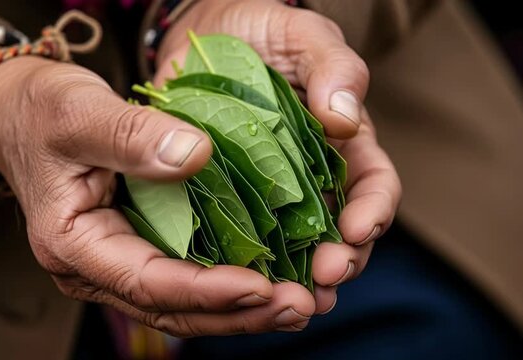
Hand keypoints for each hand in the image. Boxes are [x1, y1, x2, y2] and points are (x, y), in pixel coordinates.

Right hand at [0, 49, 315, 335]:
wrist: (22, 113)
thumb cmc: (42, 110)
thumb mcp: (80, 113)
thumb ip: (132, 136)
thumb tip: (196, 155)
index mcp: (73, 244)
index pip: (146, 282)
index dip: (206, 289)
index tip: (261, 283)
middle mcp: (93, 266)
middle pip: (171, 307)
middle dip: (236, 312)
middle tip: (298, 307)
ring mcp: (115, 261)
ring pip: (181, 302)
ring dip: (238, 308)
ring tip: (296, 304)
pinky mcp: (135, 246)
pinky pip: (183, 277)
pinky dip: (225, 283)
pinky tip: (268, 278)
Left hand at [155, 0, 400, 312]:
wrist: (208, 36)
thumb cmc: (265, 33)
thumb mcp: (303, 35)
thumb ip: (333, 67)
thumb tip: (343, 118)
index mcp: (343, 144)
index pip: (373, 187)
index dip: (372, 213)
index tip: (357, 232)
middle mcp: (311, 178)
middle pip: (340, 233)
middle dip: (339, 261)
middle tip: (323, 280)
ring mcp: (269, 193)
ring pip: (292, 248)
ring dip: (297, 278)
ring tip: (288, 300)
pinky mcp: (227, 198)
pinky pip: (239, 237)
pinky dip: (244, 264)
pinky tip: (235, 282)